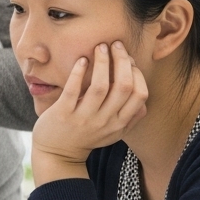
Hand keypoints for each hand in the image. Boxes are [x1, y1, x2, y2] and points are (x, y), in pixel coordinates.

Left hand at [30, 42, 147, 185]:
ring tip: (101, 47)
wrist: (57, 154)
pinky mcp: (63, 114)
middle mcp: (105, 121)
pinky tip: (82, 60)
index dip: (137, 73)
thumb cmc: (86, 137)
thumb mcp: (113, 131)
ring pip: (100, 86)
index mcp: (120, 123)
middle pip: (124, 86)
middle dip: (122, 61)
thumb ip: (130, 116)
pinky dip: (79, 72)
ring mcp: (84, 118)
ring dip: (102, 62)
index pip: (140, 95)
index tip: (128, 59)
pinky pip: (73, 90)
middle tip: (116, 45)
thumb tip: (142, 91)